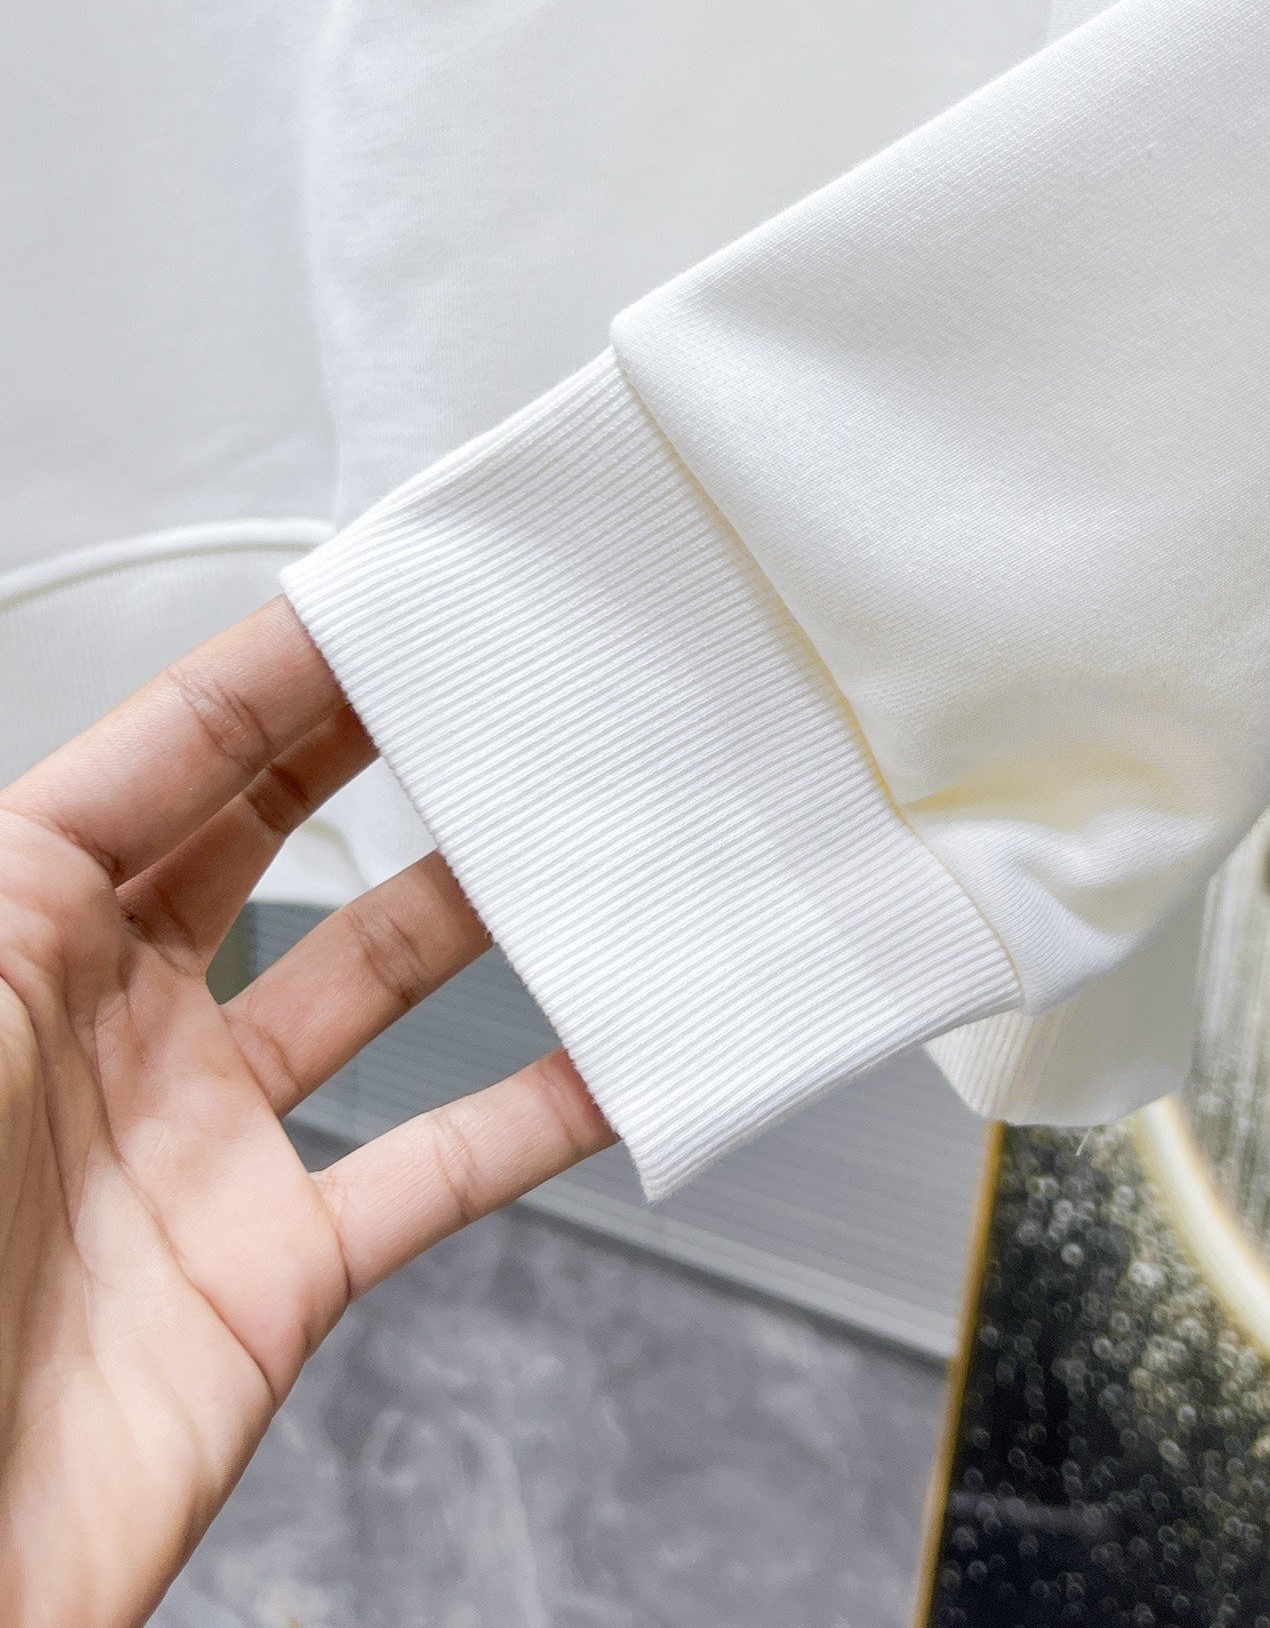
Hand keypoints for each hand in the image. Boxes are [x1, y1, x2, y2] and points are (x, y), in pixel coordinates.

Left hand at [0, 600, 614, 1626]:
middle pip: (269, 836)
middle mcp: (108, 1024)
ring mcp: (198, 1144)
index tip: (380, 597)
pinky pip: (434, 1166)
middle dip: (376, 746)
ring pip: (369, 980)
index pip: (170, 755)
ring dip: (475, 905)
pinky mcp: (273, 1268)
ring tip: (566, 830)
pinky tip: (613, 1062)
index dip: (281, 668)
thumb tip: (95, 753)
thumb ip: (11, 871)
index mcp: (9, 931)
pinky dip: (540, 1116)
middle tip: (479, 671)